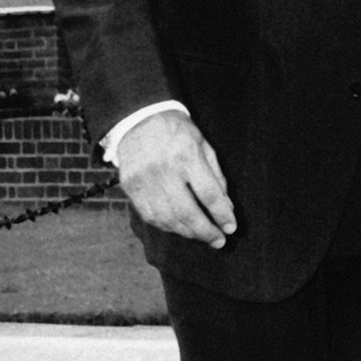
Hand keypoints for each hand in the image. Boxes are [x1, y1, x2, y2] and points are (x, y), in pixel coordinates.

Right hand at [115, 110, 235, 247]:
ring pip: (167, 218)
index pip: (208, 193)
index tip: (231, 228)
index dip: (221, 214)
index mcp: (186, 156)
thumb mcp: (204, 146)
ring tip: (202, 236)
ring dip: (187, 232)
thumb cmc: (177, 132)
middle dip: (205, 231)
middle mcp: (163, 170)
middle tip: (219, 241)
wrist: (139, 119)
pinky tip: (180, 228)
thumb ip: (216, 177)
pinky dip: (167, 226)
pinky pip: (150, 216)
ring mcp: (144, 180)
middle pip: (187, 211)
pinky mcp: (130, 187)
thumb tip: (226, 208)